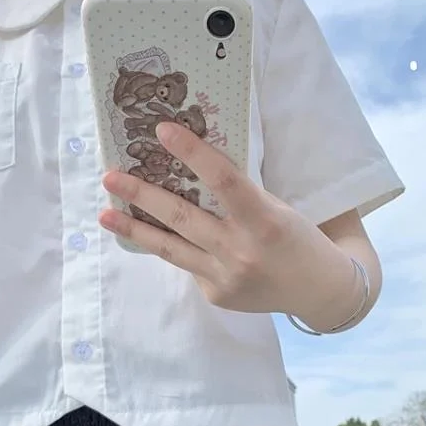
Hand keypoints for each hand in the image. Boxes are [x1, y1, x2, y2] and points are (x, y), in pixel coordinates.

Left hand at [99, 121, 361, 326]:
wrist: (320, 291)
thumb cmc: (300, 238)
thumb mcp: (279, 207)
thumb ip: (240, 194)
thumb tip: (194, 165)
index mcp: (266, 221)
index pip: (223, 180)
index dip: (192, 153)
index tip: (161, 130)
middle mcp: (242, 251)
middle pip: (182, 217)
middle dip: (141, 195)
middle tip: (109, 176)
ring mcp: (225, 277)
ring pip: (170, 247)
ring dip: (134, 228)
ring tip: (105, 213)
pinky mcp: (215, 294)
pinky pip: (187, 263)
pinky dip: (172, 246)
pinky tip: (154, 234)